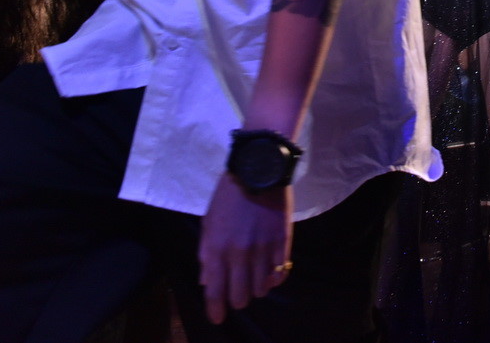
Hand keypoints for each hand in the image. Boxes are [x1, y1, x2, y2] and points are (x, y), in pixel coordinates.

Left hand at [199, 174, 292, 323]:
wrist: (258, 170)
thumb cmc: (227, 196)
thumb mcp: (208, 223)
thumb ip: (207, 254)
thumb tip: (208, 281)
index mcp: (218, 249)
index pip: (215, 292)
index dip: (216, 310)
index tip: (217, 318)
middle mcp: (240, 254)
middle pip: (241, 295)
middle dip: (237, 300)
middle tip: (237, 294)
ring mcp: (264, 248)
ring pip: (261, 288)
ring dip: (256, 289)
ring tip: (254, 280)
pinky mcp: (282, 241)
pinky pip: (280, 272)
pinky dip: (274, 279)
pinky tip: (270, 275)